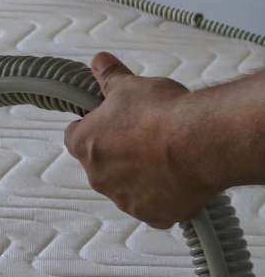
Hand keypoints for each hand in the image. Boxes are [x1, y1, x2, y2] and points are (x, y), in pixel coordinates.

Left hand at [63, 52, 215, 227]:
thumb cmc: (162, 113)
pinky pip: (153, 209)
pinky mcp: (153, 215)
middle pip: (102, 165)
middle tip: (148, 138)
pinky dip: (164, 198)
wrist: (200, 142)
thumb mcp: (131, 86)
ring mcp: (125, 199)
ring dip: (141, 177)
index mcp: (85, 145)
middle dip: (120, 154)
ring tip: (169, 157)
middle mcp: (98, 177)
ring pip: (127, 188)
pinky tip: (180, 181)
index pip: (76, 137)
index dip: (94, 127)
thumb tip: (99, 61)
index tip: (112, 122)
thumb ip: (110, 77)